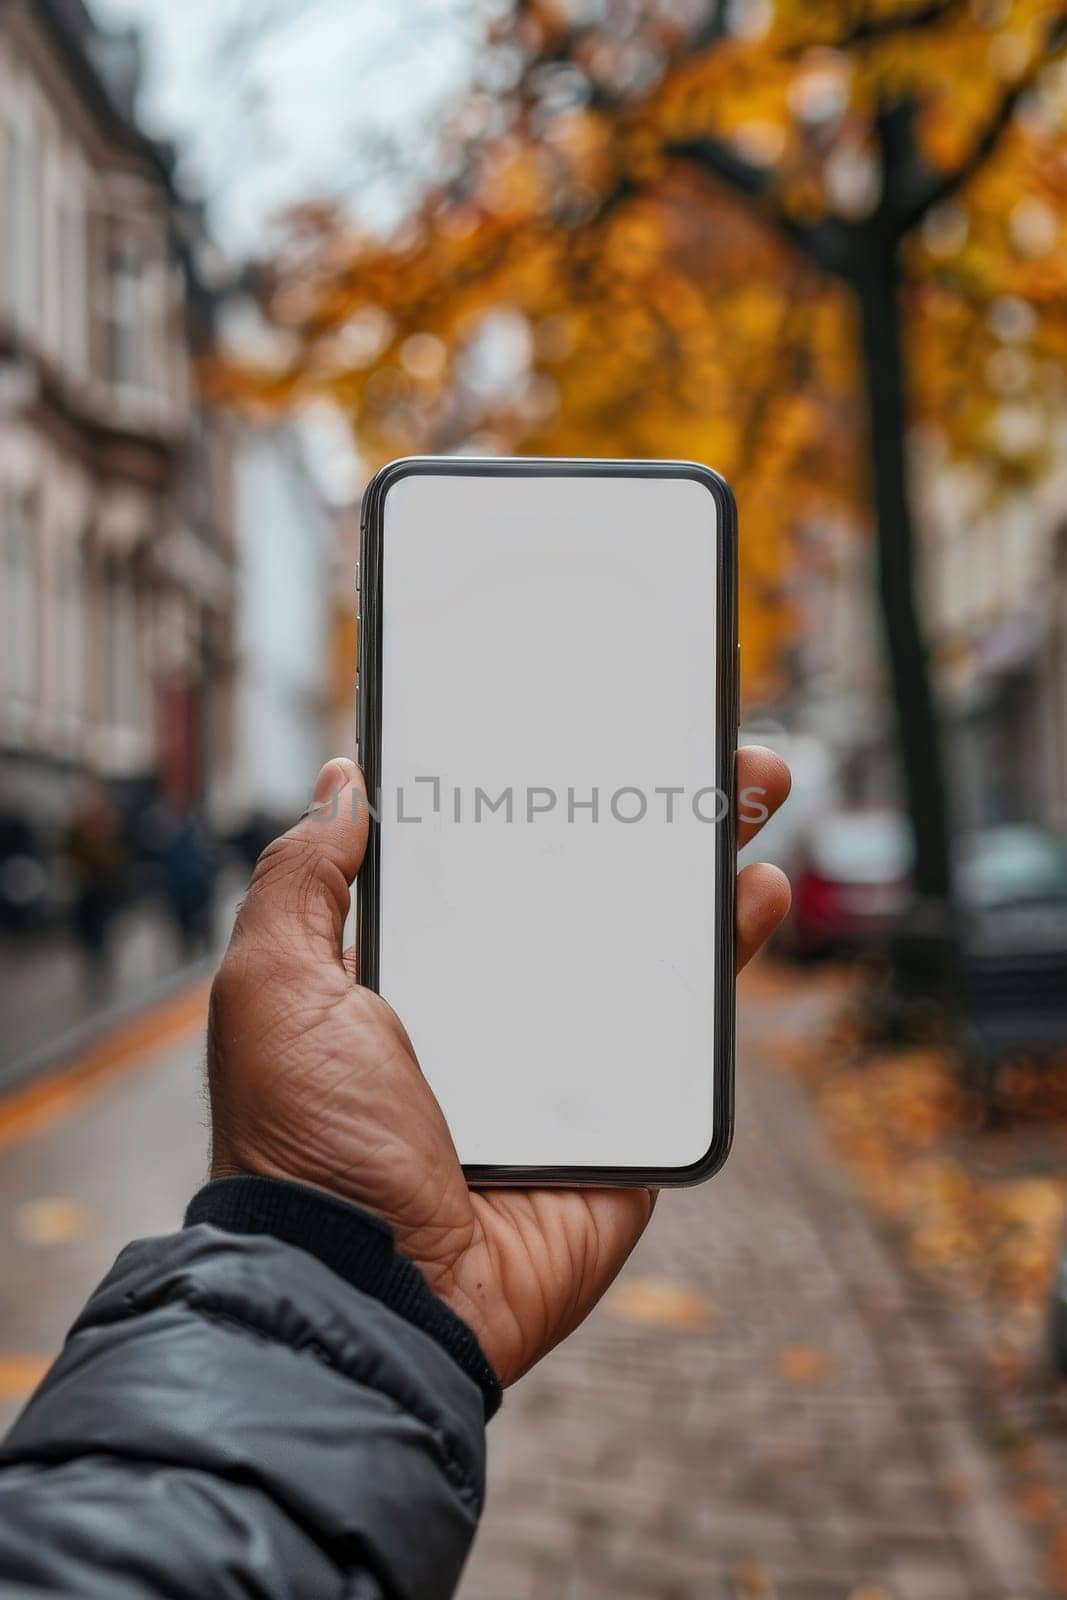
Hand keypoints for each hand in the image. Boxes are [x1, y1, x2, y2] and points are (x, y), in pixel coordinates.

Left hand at [207, 749, 790, 1385]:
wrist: (377, 1291)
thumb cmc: (307, 1145)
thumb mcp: (273, 989)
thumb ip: (303, 882)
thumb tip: (342, 783)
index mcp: (411, 964)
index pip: (478, 856)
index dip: (525, 790)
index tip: (567, 725)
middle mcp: (493, 998)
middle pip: (578, 881)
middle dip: (632, 806)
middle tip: (675, 738)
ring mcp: (565, 1051)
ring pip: (645, 938)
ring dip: (696, 859)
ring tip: (740, 784)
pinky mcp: (625, 1107)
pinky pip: (687, 1025)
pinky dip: (728, 956)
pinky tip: (755, 889)